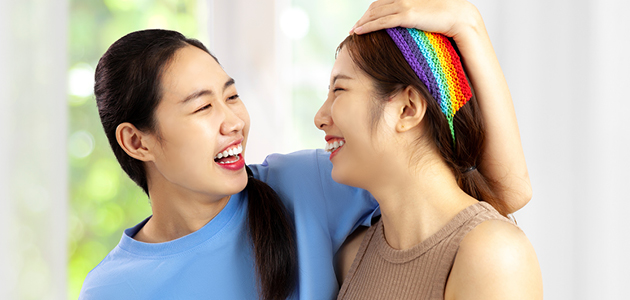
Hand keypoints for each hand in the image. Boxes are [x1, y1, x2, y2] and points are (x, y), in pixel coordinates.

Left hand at [351, 0, 480, 41]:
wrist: (458, 15)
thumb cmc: (443, 18)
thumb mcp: (423, 16)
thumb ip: (413, 17)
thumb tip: (408, 27)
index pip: (381, 3)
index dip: (369, 12)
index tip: (361, 22)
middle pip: (375, 7)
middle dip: (363, 18)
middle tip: (354, 28)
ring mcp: (403, 5)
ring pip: (375, 14)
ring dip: (362, 23)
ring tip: (354, 32)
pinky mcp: (406, 15)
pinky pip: (382, 21)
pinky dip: (368, 26)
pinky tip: (359, 32)